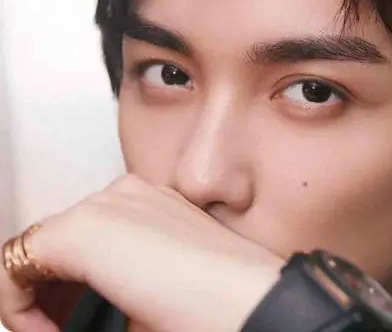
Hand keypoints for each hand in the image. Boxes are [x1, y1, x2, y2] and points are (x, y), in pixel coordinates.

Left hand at [0, 174, 284, 331]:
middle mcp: (126, 194)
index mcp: (153, 204)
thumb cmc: (222, 302)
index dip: (70, 290)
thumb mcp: (161, 292)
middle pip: (59, 243)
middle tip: (59, 328)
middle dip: (51, 293)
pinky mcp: (80, 230)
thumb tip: (92, 311)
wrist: (248, 301)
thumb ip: (125, 287)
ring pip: (38, 252)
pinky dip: (16, 306)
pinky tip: (42, 331)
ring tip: (53, 330)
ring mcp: (104, 206)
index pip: (90, 240)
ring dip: (39, 295)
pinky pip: (14, 267)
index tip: (75, 322)